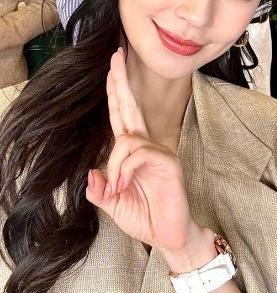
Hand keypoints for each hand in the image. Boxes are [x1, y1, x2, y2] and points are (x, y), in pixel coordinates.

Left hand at [85, 49, 200, 255]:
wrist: (170, 237)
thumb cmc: (145, 218)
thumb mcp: (113, 206)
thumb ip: (100, 190)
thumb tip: (90, 174)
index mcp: (133, 152)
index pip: (121, 115)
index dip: (116, 92)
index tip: (112, 68)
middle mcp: (147, 146)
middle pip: (129, 107)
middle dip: (120, 81)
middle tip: (116, 55)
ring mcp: (159, 152)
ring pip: (126, 139)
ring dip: (114, 165)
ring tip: (117, 188)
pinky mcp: (167, 162)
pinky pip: (137, 154)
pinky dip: (124, 171)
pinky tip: (125, 186)